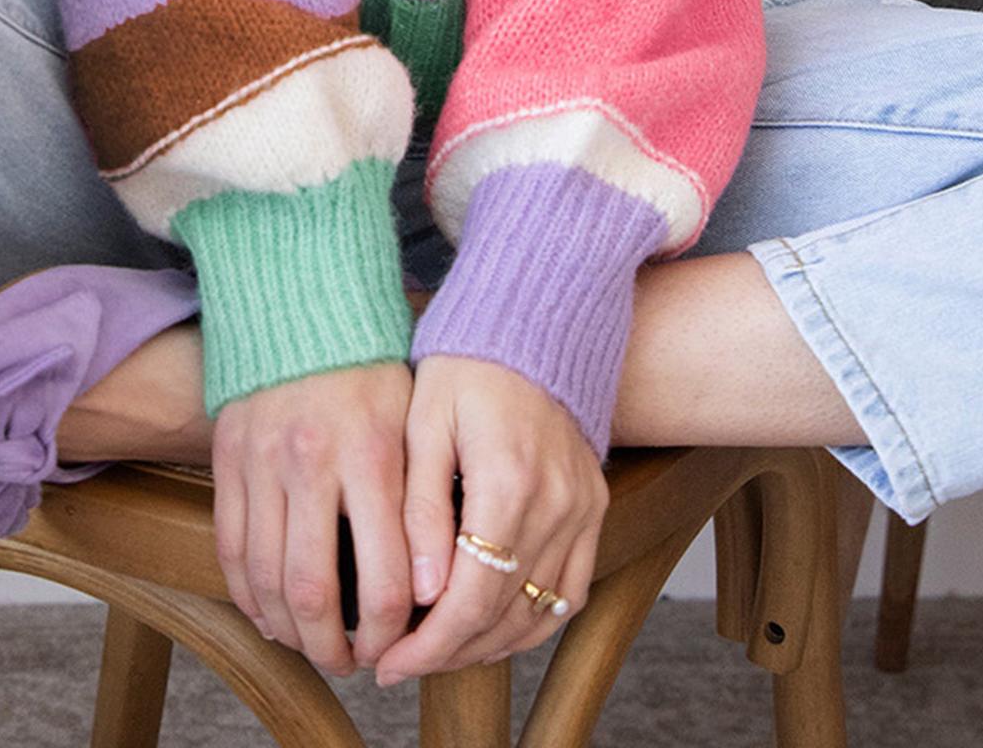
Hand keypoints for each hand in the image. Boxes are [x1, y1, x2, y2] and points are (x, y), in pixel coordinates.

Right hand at [212, 362, 413, 675]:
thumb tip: (432, 585)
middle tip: (352, 662)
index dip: (392, 633)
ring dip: (290, 631)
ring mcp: (261, 462)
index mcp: (372, 455)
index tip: (400, 646)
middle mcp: (312, 462)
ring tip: (313, 645)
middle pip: (313, 594)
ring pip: (265, 581)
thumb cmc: (372, 367)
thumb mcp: (414, 420)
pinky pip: (230, 550)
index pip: (384, 579)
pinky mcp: (227, 461)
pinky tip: (271, 613)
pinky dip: (248, 596)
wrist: (304, 304)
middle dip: (334, 648)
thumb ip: (421, 498)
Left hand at [374, 355, 607, 684]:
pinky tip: (492, 630)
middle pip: (504, 615)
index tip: (388, 661)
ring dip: (488, 645)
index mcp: (509, 480)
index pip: (471, 598)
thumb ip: (421, 507)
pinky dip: (533, 621)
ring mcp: (584, 507)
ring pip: (540, 613)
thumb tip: (420, 591)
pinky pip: (571, 589)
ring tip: (436, 652)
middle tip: (399, 664)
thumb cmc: (465, 362)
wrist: (534, 318)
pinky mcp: (594, 506)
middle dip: (447, 653)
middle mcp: (558, 502)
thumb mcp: (424, 422)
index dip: (428, 645)